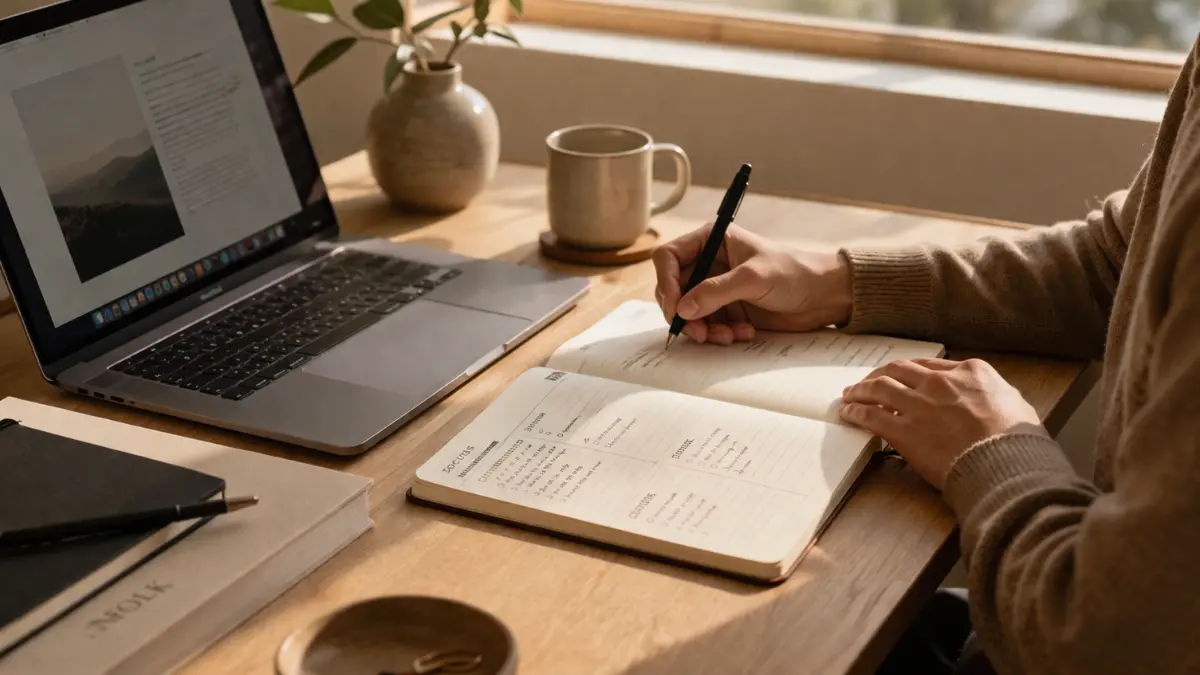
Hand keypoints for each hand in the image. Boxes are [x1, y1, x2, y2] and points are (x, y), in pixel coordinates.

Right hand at [652, 222, 852, 344]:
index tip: (676, 308)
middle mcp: (708, 264)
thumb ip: (716, 291)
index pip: (668, 258)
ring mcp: (715, 289)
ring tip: (726, 336)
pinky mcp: (725, 310)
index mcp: (711, 241)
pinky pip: (706, 326)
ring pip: (687, 313)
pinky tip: (742, 333)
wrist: (822, 297)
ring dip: (702, 328)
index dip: (666, 282)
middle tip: (699, 332)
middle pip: (673, 290)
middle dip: (683, 314)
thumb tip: (683, 309)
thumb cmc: (794, 273)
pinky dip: (718, 334)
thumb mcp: (754, 278)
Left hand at [839, 358, 1045, 489]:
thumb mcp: (1019, 408)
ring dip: (860, 390)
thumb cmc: (1020, 444)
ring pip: (879, 388)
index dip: (910, 371)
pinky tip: (848, 414)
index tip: (901, 376)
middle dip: (879, 375)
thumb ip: (1001, 398)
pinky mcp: (904, 430)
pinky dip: (856, 412)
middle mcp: (942, 383)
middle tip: (868, 382)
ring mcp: (920, 405)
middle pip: (899, 370)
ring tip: (849, 396)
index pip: (930, 365)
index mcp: (971, 373)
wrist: (1007, 466)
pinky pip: (871, 416)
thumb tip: (999, 401)